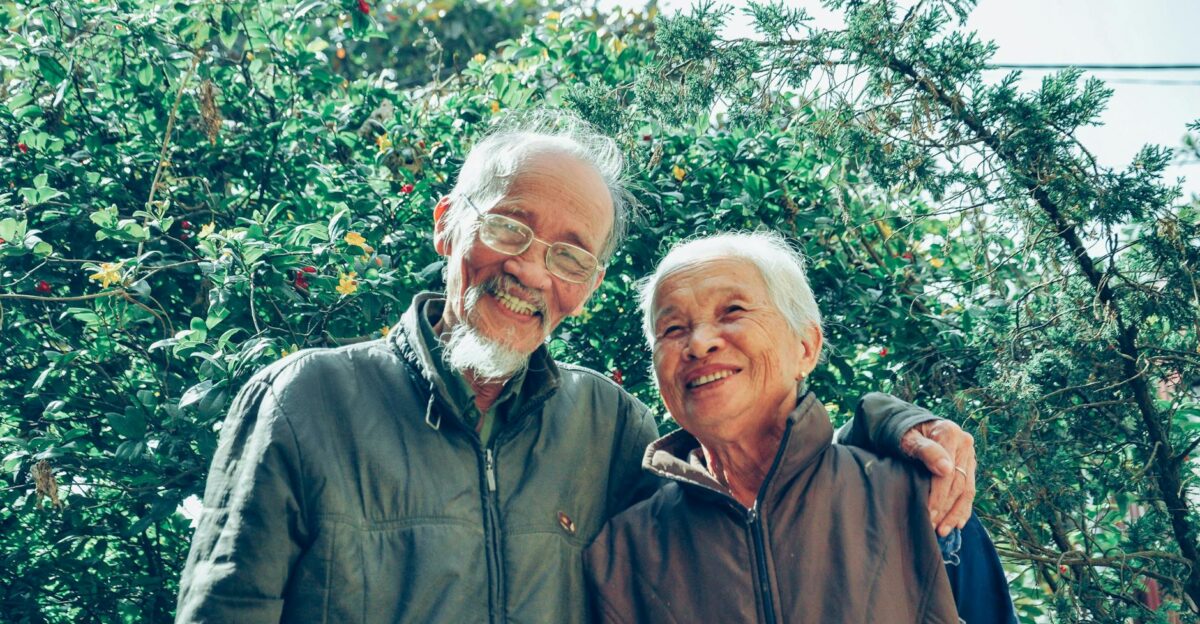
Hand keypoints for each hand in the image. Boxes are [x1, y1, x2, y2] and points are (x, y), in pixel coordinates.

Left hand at [899, 419, 975, 536]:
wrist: (910, 425)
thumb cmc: (903, 432)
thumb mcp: (907, 438)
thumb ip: (925, 450)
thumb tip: (946, 469)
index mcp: (950, 433)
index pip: (948, 472)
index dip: (938, 496)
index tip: (928, 514)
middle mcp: (964, 443)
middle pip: (958, 483)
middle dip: (945, 509)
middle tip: (932, 527)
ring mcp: (968, 455)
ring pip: (967, 490)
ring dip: (955, 513)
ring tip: (943, 531)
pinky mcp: (968, 465)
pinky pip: (970, 490)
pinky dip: (963, 508)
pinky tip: (957, 524)